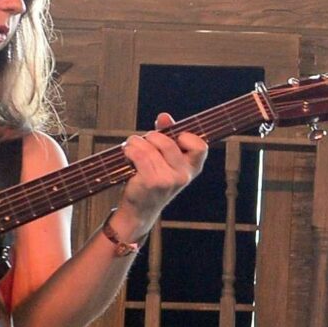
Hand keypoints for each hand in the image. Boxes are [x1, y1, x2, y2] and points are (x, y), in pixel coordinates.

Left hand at [112, 113, 208, 234]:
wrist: (140, 209)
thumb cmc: (152, 180)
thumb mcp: (164, 158)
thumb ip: (167, 135)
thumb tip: (164, 117)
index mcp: (192, 168)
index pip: (200, 146)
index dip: (186, 137)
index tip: (174, 139)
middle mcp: (184, 175)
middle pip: (168, 142)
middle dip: (151, 138)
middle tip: (143, 144)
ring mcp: (169, 180)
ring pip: (149, 146)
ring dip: (135, 143)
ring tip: (131, 149)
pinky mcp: (152, 182)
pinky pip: (139, 154)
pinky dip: (129, 150)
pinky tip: (127, 155)